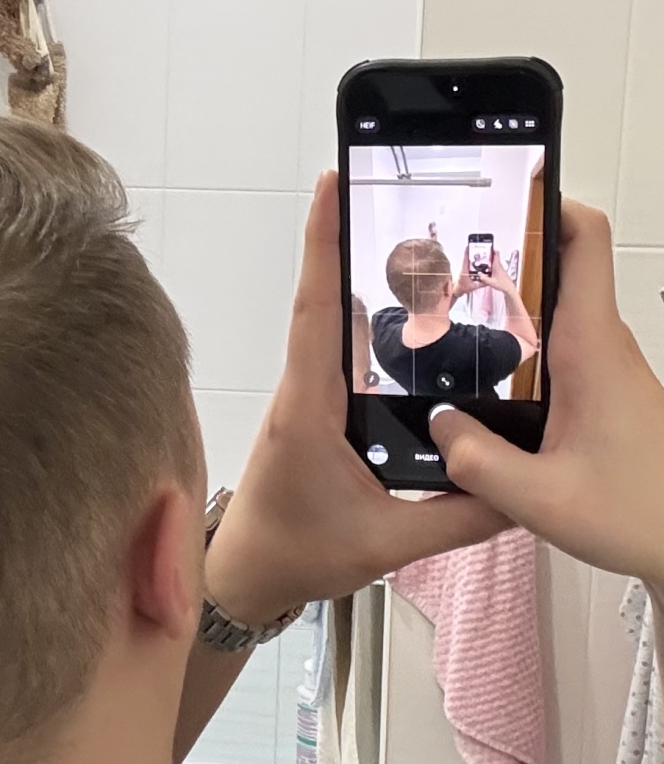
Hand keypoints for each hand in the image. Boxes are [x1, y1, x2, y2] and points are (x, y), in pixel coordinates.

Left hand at [204, 173, 509, 624]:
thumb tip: (517, 492)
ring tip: (407, 239)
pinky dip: (361, 326)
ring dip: (358, 281)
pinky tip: (400, 320)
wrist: (246, 578)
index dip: (324, 246)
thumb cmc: (294, 554)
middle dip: (353, 243)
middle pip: (326, 302)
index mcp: (308, 411)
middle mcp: (301, 394)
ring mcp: (304, 402)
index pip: (317, 311)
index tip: (333, 186)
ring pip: (331, 326)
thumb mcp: (387, 543)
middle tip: (389, 192)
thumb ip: (458, 519)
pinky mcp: (311, 415)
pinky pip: (336, 356)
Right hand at [430, 200, 663, 590]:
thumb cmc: (644, 513)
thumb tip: (438, 426)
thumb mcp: (542, 499)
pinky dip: (518, 355)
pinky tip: (480, 390)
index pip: (582, 240)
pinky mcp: (601, 398)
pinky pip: (556, 355)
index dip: (545, 202)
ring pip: (553, 314)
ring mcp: (603, 371)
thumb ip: (478, 462)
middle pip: (558, 269)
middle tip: (447, 267)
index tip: (498, 195)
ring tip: (448, 323)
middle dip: (504, 258)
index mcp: (591, 348)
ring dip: (508, 310)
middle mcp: (601, 348)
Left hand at [453, 248, 476, 298]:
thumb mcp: (473, 287)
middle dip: (472, 254)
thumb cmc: (462, 288)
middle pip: (468, 259)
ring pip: (468, 262)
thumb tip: (488, 281)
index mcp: (464, 270)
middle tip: (478, 249)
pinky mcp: (464, 272)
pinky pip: (469, 266)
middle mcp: (463, 269)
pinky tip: (478, 264)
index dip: (466, 252)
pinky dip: (473, 264)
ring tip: (480, 255)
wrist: (455, 291)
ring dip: (473, 258)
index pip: (465, 259)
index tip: (468, 246)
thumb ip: (481, 284)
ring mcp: (463, 270)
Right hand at [483, 250, 512, 292]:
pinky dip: (490, 265)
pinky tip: (486, 269)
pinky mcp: (499, 272)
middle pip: (494, 257)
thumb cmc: (502, 284)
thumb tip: (479, 274)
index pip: (496, 254)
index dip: (493, 249)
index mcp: (497, 266)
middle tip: (482, 253)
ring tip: (482, 261)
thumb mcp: (491, 282)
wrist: (509, 288)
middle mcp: (499, 266)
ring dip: (489, 260)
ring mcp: (499, 268)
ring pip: (494, 262)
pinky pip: (494, 266)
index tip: (488, 246)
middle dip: (488, 254)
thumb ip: (484, 278)